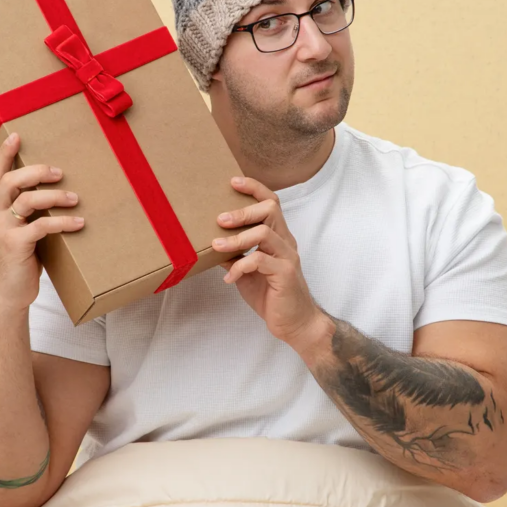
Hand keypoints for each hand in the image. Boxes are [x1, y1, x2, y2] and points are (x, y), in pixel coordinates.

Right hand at [0, 132, 83, 312]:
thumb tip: (61, 196)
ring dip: (55, 197)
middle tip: (59, 172)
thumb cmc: (19, 260)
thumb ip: (30, 214)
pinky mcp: (15, 244)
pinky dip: (63, 222)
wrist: (7, 294)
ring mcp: (3, 229)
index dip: (5, 153)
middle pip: (12, 181)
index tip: (17, 134)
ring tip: (76, 198)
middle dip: (37, 171)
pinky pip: (41, 226)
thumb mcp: (21, 232)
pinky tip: (79, 223)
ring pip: (28, 200)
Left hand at [212, 175, 329, 353]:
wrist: (295, 324)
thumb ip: (234, 256)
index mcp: (278, 238)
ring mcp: (287, 257)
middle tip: (220, 218)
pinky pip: (259, 261)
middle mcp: (286, 242)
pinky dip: (239, 267)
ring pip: (263, 233)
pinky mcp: (285, 274)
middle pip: (270, 210)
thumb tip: (212, 244)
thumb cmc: (272, 296)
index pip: (271, 203)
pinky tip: (229, 278)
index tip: (232, 182)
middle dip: (242, 211)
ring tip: (216, 246)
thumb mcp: (247, 273)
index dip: (254, 188)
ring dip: (236, 239)